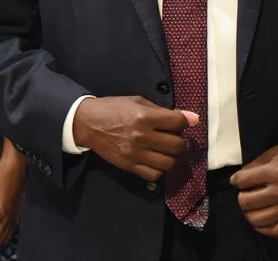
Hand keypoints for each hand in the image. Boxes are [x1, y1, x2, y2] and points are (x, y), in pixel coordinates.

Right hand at [71, 95, 192, 180]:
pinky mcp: (129, 166)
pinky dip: (160, 169)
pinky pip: (154, 174)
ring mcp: (135, 154)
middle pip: (177, 145)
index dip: (186, 122)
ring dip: (173, 157)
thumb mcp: (138, 102)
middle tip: (178, 138)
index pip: (177, 123)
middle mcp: (142, 136)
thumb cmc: (113, 108)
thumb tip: (189, 118)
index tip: (187, 122)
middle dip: (182, 142)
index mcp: (144, 117)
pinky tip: (158, 161)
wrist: (88, 123)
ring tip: (168, 150)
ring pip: (168, 163)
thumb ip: (162, 110)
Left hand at [230, 137, 277, 237]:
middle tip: (245, 192)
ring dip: (249, 212)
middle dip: (241, 196)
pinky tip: (260, 216)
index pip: (243, 181)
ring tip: (251, 204)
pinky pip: (272, 231)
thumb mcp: (273, 153)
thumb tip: (238, 180)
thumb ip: (254, 166)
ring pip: (256, 219)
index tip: (237, 180)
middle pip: (247, 202)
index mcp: (277, 171)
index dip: (236, 179)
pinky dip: (262, 227)